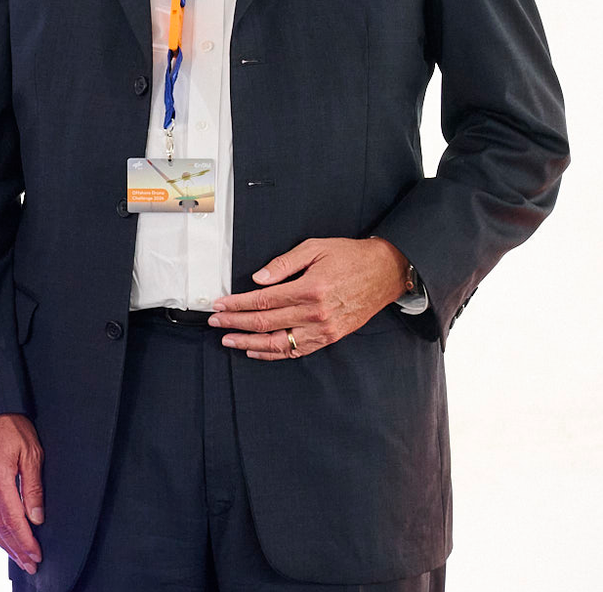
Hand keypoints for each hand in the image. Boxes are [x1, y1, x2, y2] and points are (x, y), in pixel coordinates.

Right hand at [0, 414, 43, 573]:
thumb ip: (33, 486)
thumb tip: (36, 517)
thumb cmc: (8, 423)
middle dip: (15, 549)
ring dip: (1, 542)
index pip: (13, 520)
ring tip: (16, 555)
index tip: (36, 555)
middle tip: (29, 564)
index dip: (25, 541)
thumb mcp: (31, 450)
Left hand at [209, 236, 411, 359]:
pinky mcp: (331, 337)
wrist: (386, 272)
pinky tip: (257, 350)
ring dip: (250, 343)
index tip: (219, 305)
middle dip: (236, 323)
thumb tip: (257, 279)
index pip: (263, 301)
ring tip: (229, 340)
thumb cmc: (350, 257)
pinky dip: (274, 353)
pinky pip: (297, 350)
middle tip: (215, 321)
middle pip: (266, 323)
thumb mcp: (315, 248)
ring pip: (279, 343)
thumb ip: (283, 265)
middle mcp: (315, 314)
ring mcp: (324, 329)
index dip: (237, 304)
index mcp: (310, 289)